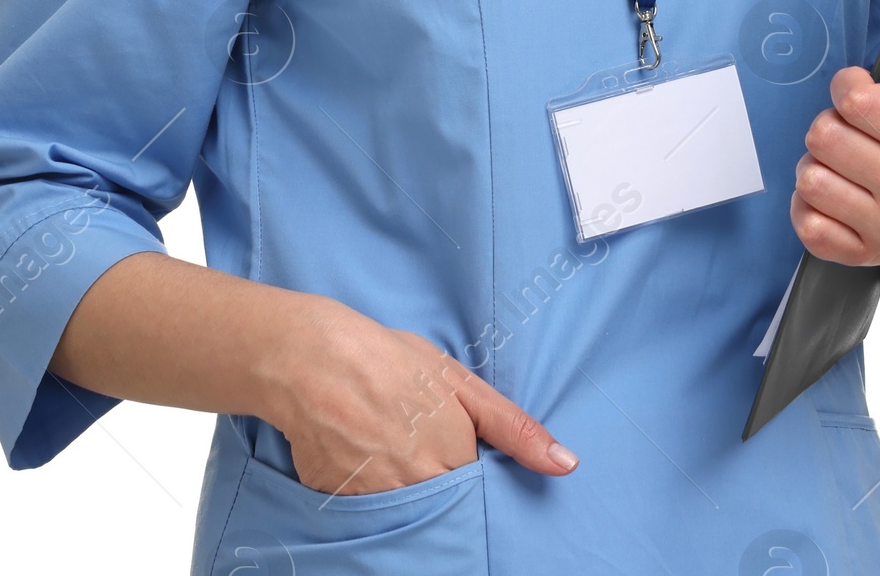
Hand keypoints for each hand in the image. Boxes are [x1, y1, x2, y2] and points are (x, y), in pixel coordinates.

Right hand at [264, 294, 578, 495]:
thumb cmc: (392, 362)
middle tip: (422, 457)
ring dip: (408, 499)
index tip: (462, 467)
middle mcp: (420, 491)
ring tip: (392, 457)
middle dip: (442, 496)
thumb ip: (514, 428)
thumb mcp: (460, 383)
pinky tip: (363, 463)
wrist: (313, 360)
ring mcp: (379, 503)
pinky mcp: (342, 508)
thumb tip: (566, 465)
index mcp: (456, 461)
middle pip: (446, 514)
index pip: (479, 499)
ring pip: (409, 519)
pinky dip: (370, 498)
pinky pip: (368, 517)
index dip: (472, 482)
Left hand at [790, 5, 879, 275]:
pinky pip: (808, 225)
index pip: (855, 101)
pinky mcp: (862, 254)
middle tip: (847, 129)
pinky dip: (808, 207)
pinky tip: (831, 194)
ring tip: (839, 163)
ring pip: (811, 179)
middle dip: (828, 124)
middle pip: (824, 136)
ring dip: (816, 165)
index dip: (845, 86)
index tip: (855, 92)